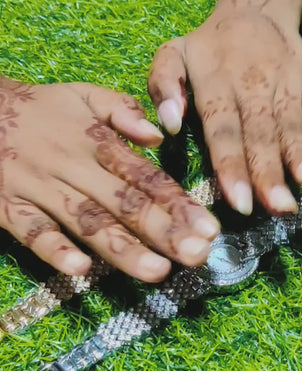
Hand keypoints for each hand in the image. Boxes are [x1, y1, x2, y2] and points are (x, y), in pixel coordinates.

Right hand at [0, 78, 218, 281]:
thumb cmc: (41, 109)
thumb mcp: (84, 95)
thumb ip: (123, 110)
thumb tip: (158, 135)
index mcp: (97, 143)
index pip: (146, 177)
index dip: (179, 203)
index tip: (210, 228)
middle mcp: (74, 168)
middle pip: (124, 203)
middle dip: (164, 231)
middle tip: (198, 255)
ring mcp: (41, 189)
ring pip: (87, 222)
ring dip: (123, 248)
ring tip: (158, 272)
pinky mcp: (10, 208)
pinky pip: (32, 231)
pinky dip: (55, 250)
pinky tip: (81, 270)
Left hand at [148, 0, 301, 215]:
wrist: (252, 9)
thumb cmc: (208, 48)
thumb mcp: (173, 54)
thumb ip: (163, 86)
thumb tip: (169, 126)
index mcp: (215, 86)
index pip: (224, 132)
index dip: (232, 168)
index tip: (240, 203)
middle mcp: (251, 89)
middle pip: (261, 136)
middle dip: (270, 174)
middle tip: (280, 208)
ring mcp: (283, 85)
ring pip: (292, 125)